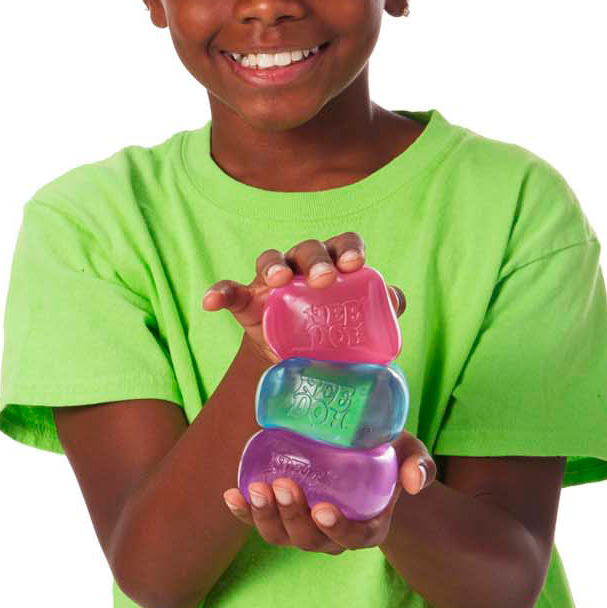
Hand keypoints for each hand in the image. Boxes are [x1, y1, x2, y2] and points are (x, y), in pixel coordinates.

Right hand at [202, 232, 405, 365]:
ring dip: (274, 265)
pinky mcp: (247, 301)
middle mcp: (302, 266)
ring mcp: (271, 282)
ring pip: (270, 259)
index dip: (348, 248)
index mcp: (333, 266)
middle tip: (324, 280)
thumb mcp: (357, 326)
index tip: (353, 265)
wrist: (298, 363)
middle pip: (307, 249)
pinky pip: (231, 291)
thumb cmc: (333, 333)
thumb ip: (380, 313)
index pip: (341, 244)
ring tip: (277, 279)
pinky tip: (211, 301)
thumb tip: (395, 301)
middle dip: (315, 260)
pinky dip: (220, 292)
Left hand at [222, 429, 434, 553]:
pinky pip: (258, 522)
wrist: (360, 451)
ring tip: (256, 488)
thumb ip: (419, 466)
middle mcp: (331, 537)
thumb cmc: (388, 454)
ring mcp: (302, 529)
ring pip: (281, 536)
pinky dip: (243, 513)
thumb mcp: (410, 454)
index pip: (353, 539)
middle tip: (284, 484)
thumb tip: (413, 481)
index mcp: (367, 529)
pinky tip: (231, 495)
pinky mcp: (280, 516)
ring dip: (265, 516)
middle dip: (293, 516)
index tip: (323, 509)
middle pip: (309, 539)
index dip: (337, 530)